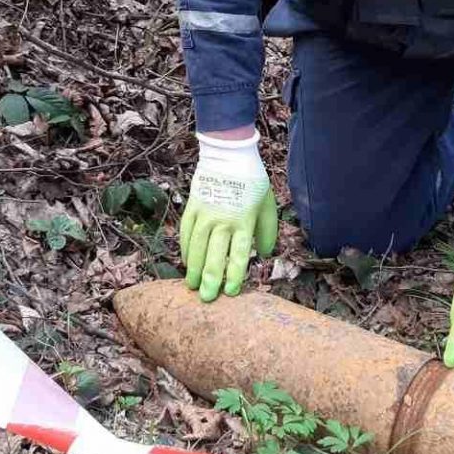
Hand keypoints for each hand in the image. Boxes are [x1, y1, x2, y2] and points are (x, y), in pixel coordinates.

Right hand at [179, 131, 278, 300]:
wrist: (229, 155)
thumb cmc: (252, 182)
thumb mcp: (267, 205)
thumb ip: (268, 231)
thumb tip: (266, 253)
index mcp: (243, 222)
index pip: (238, 255)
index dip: (234, 276)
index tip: (230, 292)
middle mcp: (223, 221)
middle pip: (215, 256)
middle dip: (210, 280)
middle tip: (206, 298)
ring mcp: (205, 214)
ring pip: (197, 247)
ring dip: (193, 269)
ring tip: (192, 286)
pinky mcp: (192, 207)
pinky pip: (186, 233)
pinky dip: (186, 249)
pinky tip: (186, 261)